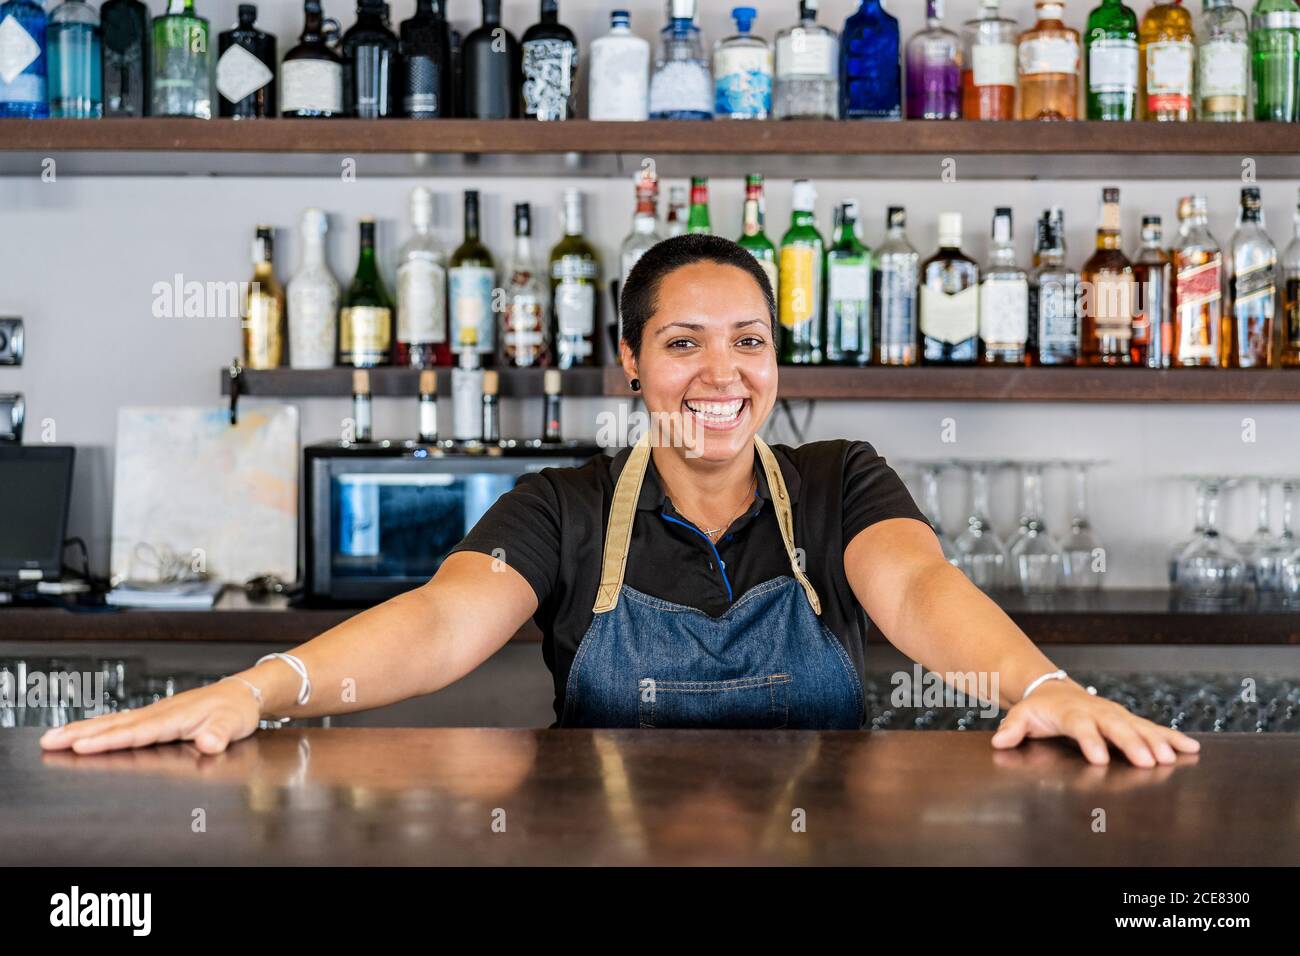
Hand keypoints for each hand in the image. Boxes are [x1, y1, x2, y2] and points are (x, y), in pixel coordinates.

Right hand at [38, 678, 262, 755]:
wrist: (242, 693)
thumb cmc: (236, 710)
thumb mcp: (234, 724)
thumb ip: (220, 734)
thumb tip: (209, 743)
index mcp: (174, 717)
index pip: (136, 732)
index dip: (109, 740)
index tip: (82, 746)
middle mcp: (159, 713)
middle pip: (115, 724)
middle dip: (82, 733)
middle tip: (50, 741)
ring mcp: (154, 713)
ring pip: (113, 721)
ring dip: (83, 729)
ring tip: (53, 737)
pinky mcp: (154, 716)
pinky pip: (120, 722)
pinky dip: (98, 727)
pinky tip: (82, 732)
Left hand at [991, 680, 1200, 766]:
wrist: (1052, 690)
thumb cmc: (1038, 709)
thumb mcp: (1021, 716)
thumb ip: (1012, 729)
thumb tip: (1000, 741)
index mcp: (1071, 712)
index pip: (1080, 726)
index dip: (1090, 741)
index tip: (1099, 758)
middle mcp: (1098, 711)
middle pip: (1116, 727)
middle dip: (1132, 743)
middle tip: (1148, 761)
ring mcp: (1115, 714)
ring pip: (1139, 727)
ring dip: (1157, 742)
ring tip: (1172, 757)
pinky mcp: (1129, 720)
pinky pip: (1153, 728)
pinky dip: (1172, 738)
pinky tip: (1191, 749)